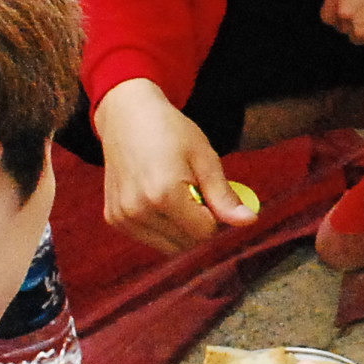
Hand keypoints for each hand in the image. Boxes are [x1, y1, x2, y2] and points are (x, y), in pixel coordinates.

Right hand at [92, 79, 260, 253]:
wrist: (127, 117)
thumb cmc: (170, 132)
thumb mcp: (205, 158)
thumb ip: (224, 196)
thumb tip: (250, 221)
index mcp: (163, 194)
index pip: (205, 233)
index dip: (214, 216)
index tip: (208, 192)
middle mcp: (138, 210)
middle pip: (187, 244)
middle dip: (198, 225)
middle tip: (192, 192)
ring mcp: (122, 217)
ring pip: (168, 247)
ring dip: (179, 229)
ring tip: (174, 194)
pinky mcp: (113, 219)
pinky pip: (150, 238)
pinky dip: (161, 226)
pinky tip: (156, 198)